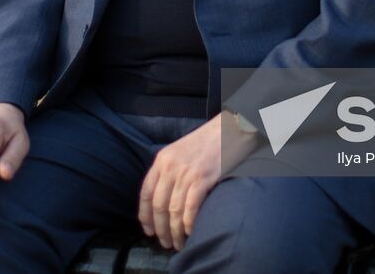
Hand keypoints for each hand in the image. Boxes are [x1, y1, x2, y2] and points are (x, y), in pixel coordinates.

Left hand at [138, 112, 258, 249]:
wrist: (229, 129)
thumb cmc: (207, 142)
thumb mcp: (180, 151)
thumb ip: (169, 171)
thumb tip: (163, 199)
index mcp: (162, 160)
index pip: (146, 193)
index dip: (145, 216)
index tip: (148, 231)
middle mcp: (170, 167)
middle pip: (158, 205)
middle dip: (160, 229)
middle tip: (165, 243)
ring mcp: (186, 173)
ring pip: (173, 210)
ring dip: (174, 231)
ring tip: (179, 243)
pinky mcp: (203, 178)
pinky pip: (190, 207)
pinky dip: (188, 223)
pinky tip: (191, 232)